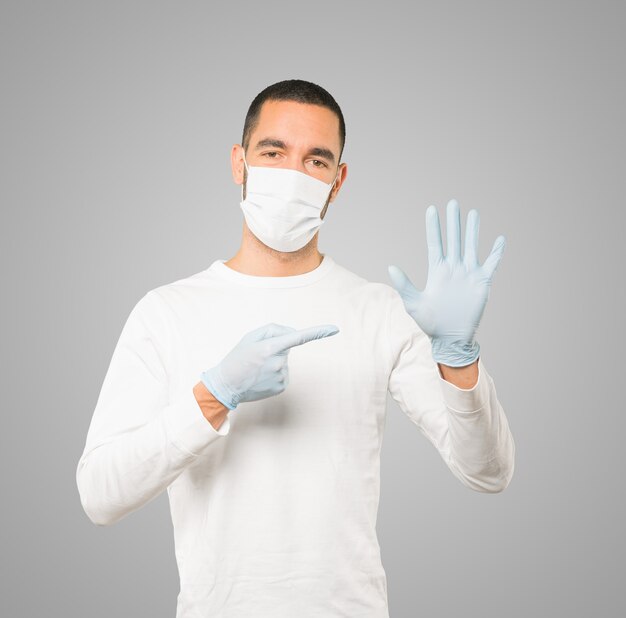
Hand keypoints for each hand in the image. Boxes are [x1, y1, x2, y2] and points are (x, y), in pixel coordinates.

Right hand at [200, 322, 339, 409]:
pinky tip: (262, 377)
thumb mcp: (251, 336)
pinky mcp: (282, 386)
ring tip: (257, 368)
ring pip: (285, 361)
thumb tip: (293, 335)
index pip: (299, 337)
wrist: (226, 385)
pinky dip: (275, 373)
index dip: (318, 332)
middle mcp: (278, 362)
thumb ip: (274, 329)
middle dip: (276, 347)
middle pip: (287, 347)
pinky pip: (284, 373)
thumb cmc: (238, 357)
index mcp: (270, 347)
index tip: (335, 329)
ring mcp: (281, 376)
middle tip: (257, 356)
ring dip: (274, 361)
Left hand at [387, 199, 504, 366]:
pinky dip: (496, 252)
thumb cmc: (430, 323)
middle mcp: (453, 268)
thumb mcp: (413, 303)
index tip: (431, 209)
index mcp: (437, 271)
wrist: (450, 337)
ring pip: (471, 246)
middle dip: (453, 222)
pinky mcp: (481, 282)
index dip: (433, 227)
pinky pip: (491, 264)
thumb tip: (390, 267)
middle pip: (453, 239)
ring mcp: (468, 274)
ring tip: (473, 213)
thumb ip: (404, 284)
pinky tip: (499, 239)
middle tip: (453, 203)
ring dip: (472, 230)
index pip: (435, 243)